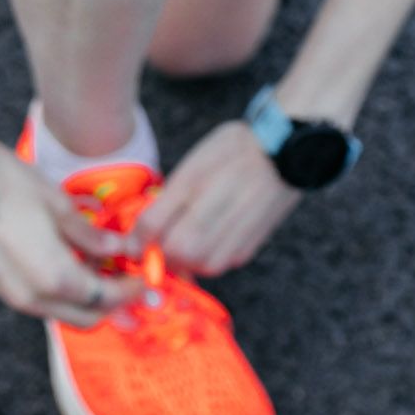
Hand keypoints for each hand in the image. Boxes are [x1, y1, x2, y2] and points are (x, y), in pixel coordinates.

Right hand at [0, 135, 139, 326]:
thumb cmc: (10, 186)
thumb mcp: (61, 207)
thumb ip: (93, 236)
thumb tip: (123, 248)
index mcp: (54, 278)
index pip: (104, 298)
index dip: (130, 290)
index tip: (146, 278)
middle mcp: (33, 298)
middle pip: (86, 317)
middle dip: (113, 303)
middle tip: (131, 279)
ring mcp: (14, 296)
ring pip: (63, 312)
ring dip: (88, 299)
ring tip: (106, 269)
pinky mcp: (2, 286)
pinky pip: (44, 302)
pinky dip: (66, 292)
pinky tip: (76, 264)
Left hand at [138, 121, 299, 276]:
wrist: (284, 152)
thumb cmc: (233, 150)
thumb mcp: (195, 162)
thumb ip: (168, 199)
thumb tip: (142, 233)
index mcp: (198, 182)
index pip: (153, 225)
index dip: (135, 239)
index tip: (130, 242)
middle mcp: (218, 209)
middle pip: (175, 251)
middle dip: (160, 250)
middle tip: (159, 240)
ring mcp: (238, 231)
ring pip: (197, 265)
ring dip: (183, 259)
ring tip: (184, 240)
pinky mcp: (249, 247)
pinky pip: (218, 265)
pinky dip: (205, 259)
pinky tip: (207, 240)